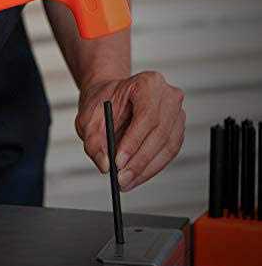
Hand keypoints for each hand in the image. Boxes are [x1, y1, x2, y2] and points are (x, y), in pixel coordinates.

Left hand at [75, 72, 185, 190]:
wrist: (110, 98)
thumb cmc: (101, 103)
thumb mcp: (88, 118)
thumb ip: (93, 141)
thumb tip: (105, 164)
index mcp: (147, 83)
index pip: (146, 115)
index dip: (134, 141)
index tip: (118, 162)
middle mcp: (168, 95)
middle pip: (160, 133)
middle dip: (139, 161)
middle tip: (121, 179)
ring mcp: (176, 112)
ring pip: (167, 146)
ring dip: (146, 169)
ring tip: (125, 182)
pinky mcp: (177, 128)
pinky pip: (169, 152)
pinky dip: (152, 167)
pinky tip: (136, 177)